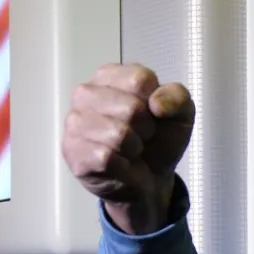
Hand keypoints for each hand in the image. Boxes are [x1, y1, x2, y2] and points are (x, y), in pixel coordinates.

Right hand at [62, 63, 194, 233]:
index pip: (140, 80)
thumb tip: (157, 103)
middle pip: (131, 108)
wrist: (151, 177)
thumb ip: (178, 98)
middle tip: (141, 135)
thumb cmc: (158, 138)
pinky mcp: (73, 151)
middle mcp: (86, 93)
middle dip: (146, 128)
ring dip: (134, 147)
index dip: (155, 103)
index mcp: (111, 75)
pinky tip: (119, 162)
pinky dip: (123, 165)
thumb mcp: (181, 113)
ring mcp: (75, 122)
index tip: (153, 113)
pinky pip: (107, 157)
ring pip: (119, 134)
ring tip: (129, 148)